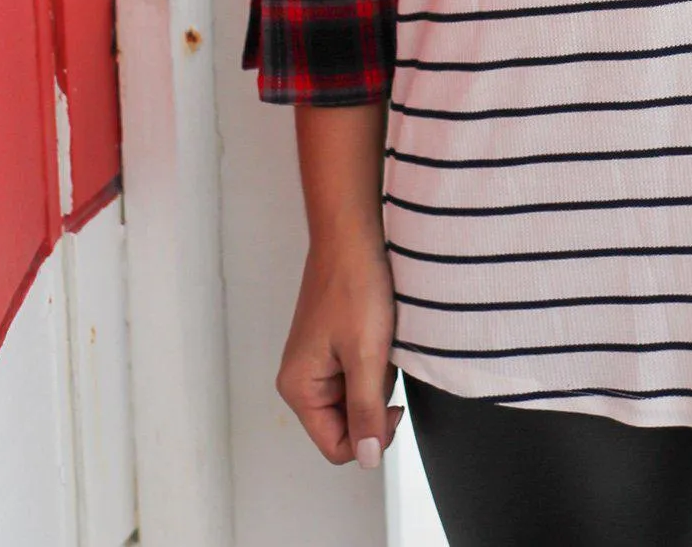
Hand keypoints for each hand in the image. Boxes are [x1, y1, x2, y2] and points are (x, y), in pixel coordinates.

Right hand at [276, 232, 405, 465]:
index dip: (370, 436)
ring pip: (357, 397)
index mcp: (299, 388)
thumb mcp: (367, 355)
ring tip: (379, 341)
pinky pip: (359, 372)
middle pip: (347, 424)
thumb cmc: (354, 284)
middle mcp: (302, 380)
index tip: (392, 406)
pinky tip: (378, 332)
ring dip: (376, 378)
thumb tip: (369, 458)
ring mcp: (317, 362)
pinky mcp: (332, 345)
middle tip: (383, 362)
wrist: (353, 234)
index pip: (337, 447)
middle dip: (373, 401)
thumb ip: (366, 411)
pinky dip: (375, 359)